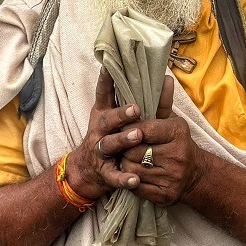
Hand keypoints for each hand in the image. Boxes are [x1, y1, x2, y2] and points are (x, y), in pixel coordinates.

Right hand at [66, 68, 144, 199]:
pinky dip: (124, 178)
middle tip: (136, 108)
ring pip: (109, 145)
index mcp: (102, 115)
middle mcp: (98, 131)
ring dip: (122, 140)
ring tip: (137, 136)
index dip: (105, 81)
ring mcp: (99, 152)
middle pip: (107, 120)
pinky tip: (135, 179)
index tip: (109, 66)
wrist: (85, 172)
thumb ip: (132, 98)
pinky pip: (114, 176)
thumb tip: (161, 76)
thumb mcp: (112, 116)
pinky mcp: (104, 173)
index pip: (103, 94)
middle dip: (121, 114)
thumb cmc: (106, 137)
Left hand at [120, 76, 205, 205]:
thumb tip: (164, 78)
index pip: (143, 129)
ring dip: (124, 165)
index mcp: (177, 133)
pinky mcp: (165, 195)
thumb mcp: (170, 120)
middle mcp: (177, 156)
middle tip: (121, 147)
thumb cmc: (176, 142)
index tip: (125, 129)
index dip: (130, 130)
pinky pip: (137, 188)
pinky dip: (130, 182)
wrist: (194, 174)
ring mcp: (172, 177)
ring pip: (132, 170)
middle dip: (124, 149)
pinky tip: (132, 175)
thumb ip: (161, 102)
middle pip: (134, 151)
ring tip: (126, 160)